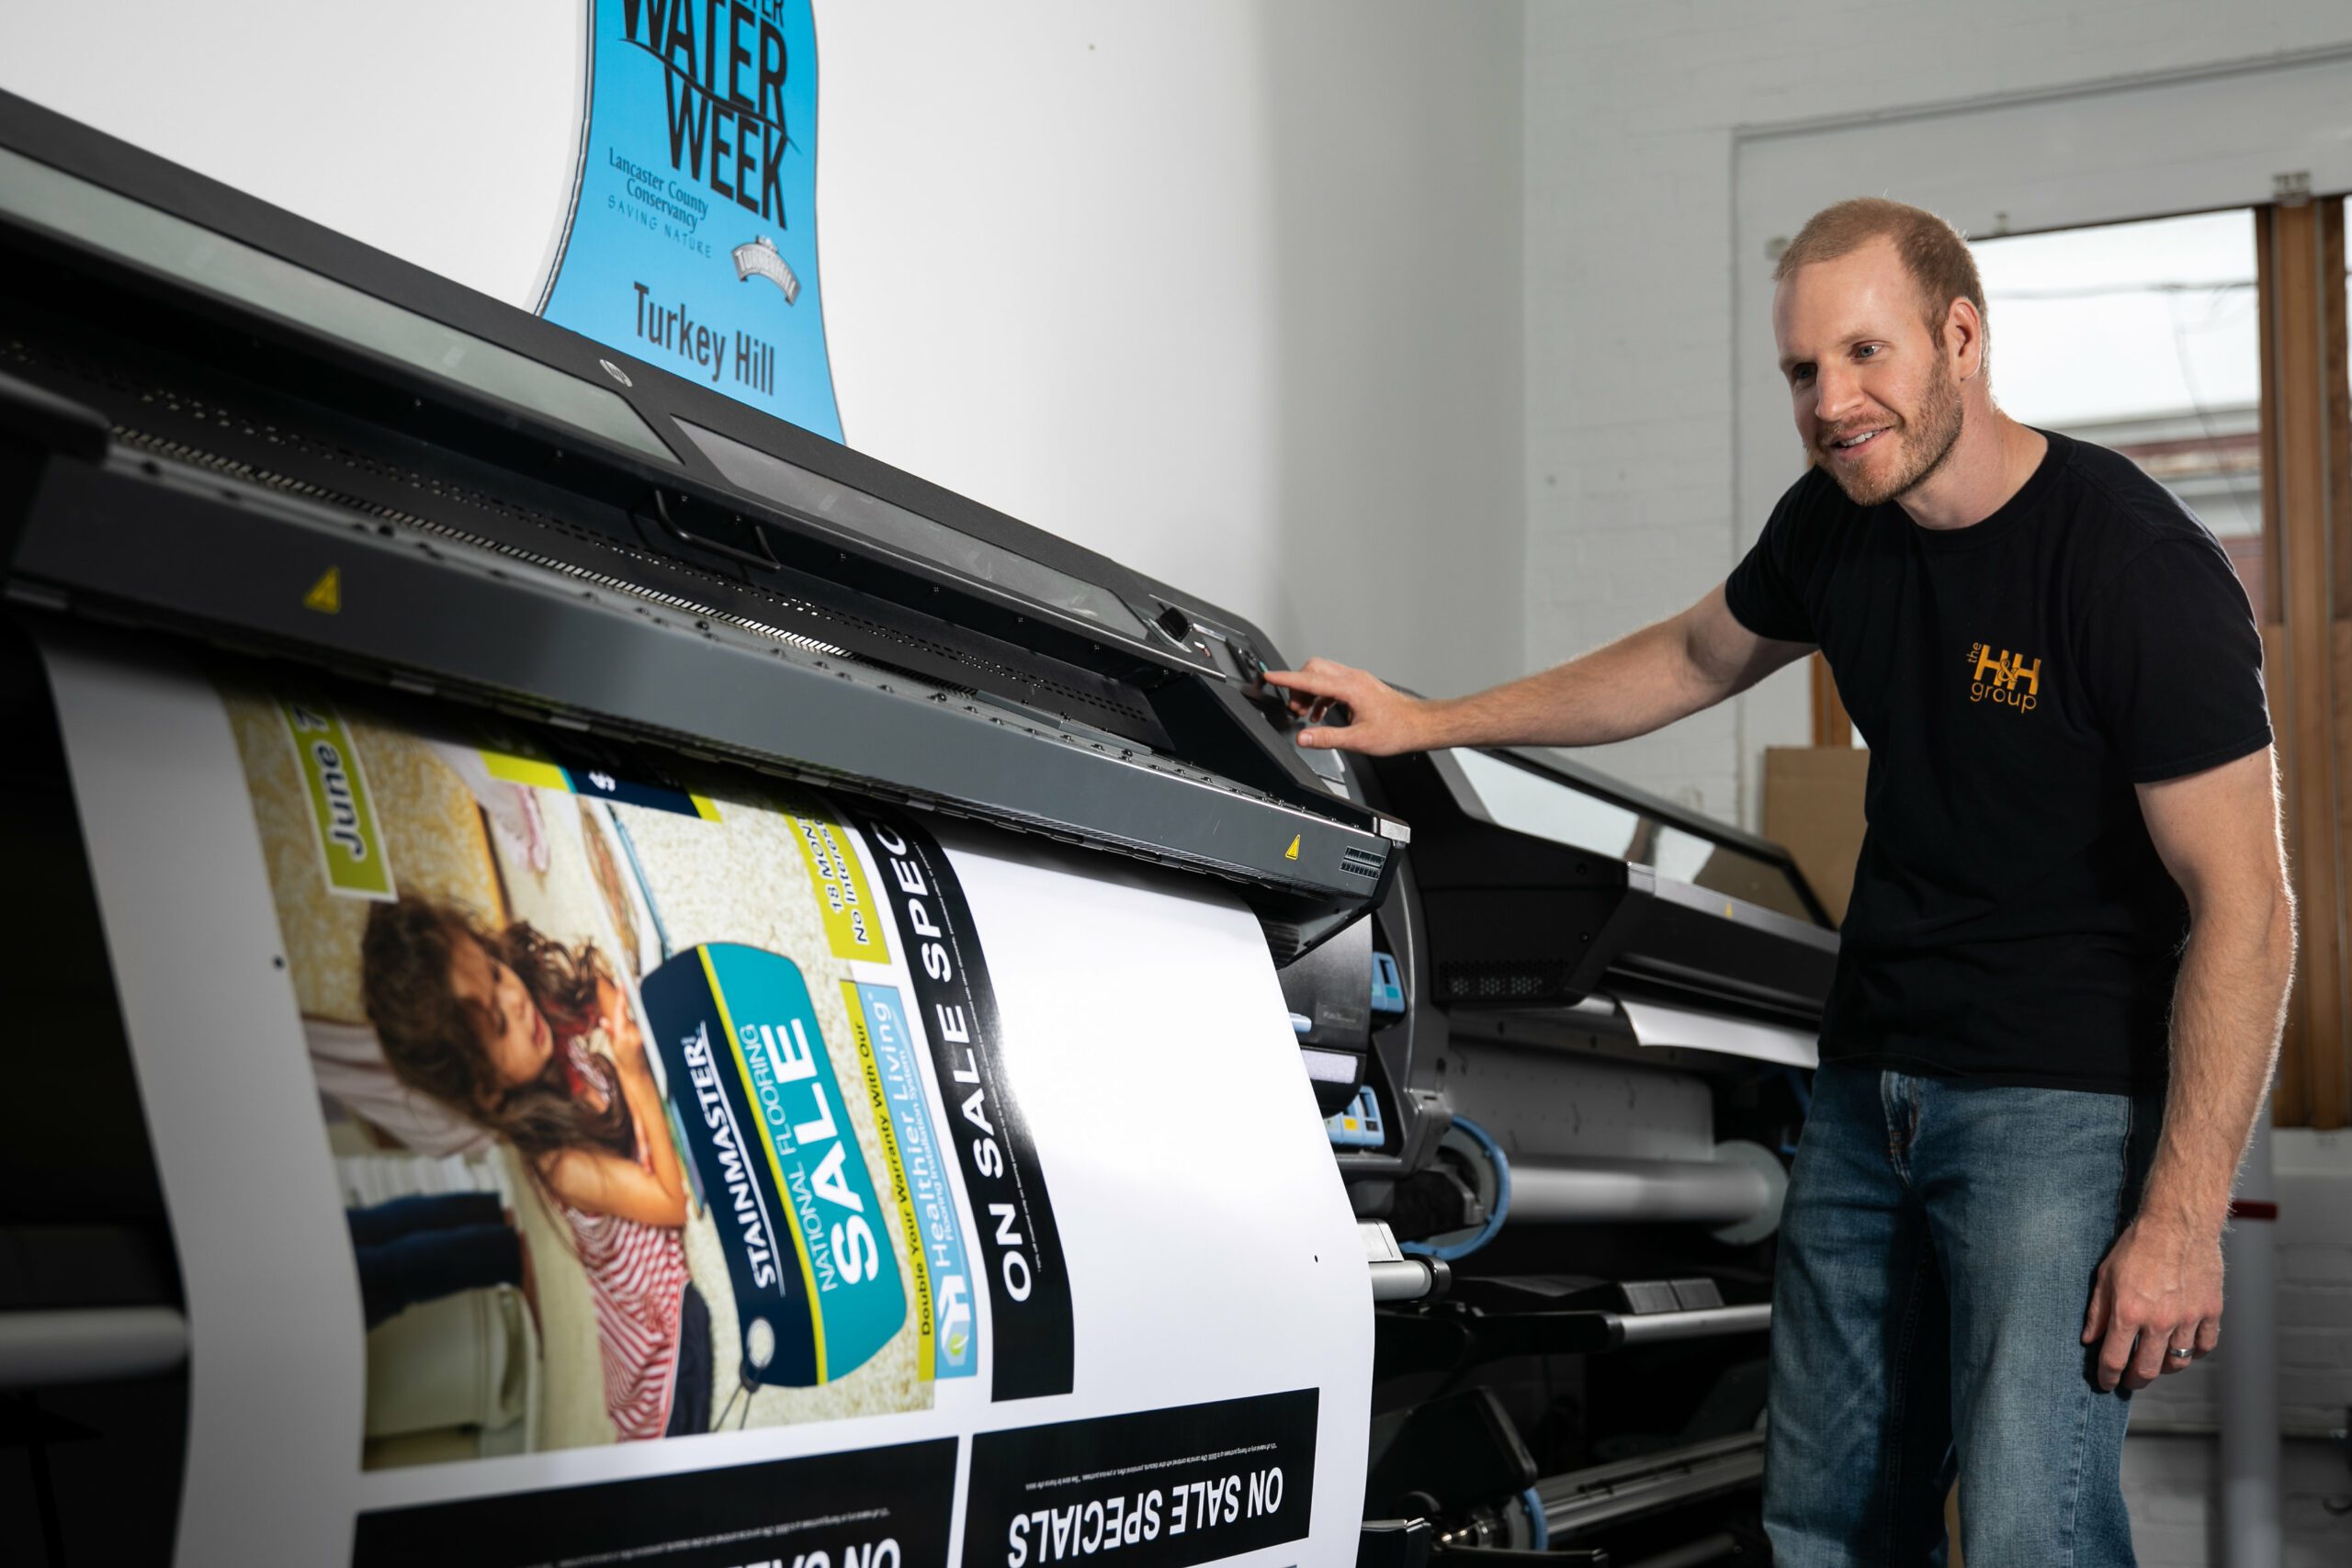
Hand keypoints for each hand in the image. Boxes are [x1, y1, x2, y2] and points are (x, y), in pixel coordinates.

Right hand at [597, 976, 646, 1069]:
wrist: (636, 1071)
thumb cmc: (623, 1058)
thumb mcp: (613, 1044)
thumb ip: (610, 1031)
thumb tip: (603, 1020)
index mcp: (621, 1034)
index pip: (621, 1011)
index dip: (622, 996)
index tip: (622, 983)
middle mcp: (633, 1033)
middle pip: (628, 1011)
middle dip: (625, 1003)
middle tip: (623, 988)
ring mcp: (642, 1034)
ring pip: (635, 1017)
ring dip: (631, 1017)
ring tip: (629, 1029)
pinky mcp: (648, 1035)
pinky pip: (641, 1023)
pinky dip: (638, 1022)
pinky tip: (637, 1029)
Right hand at [1259, 657, 1429, 755]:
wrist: (1419, 724)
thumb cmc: (1396, 730)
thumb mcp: (1358, 740)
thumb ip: (1327, 738)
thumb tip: (1303, 738)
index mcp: (1349, 688)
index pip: (1309, 679)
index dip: (1286, 678)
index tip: (1268, 677)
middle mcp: (1352, 679)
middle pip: (1314, 669)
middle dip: (1298, 685)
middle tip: (1293, 707)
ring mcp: (1357, 680)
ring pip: (1323, 674)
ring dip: (1309, 691)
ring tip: (1305, 713)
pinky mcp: (1360, 686)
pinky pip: (1332, 683)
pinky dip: (1321, 695)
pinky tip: (1321, 713)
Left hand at [2081, 1217, 2222, 1391]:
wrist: (2177, 1224)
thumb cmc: (2137, 1246)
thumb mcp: (2105, 1276)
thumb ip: (2097, 1312)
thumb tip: (2089, 1340)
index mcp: (2128, 1312)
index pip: (2115, 1360)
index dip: (2108, 1377)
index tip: (2106, 1382)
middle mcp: (2159, 1321)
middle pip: (2147, 1370)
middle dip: (2134, 1381)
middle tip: (2129, 1381)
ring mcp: (2188, 1318)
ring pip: (2178, 1363)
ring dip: (2163, 1369)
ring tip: (2154, 1363)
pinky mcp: (2211, 1311)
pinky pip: (2204, 1346)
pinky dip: (2193, 1353)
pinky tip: (2182, 1347)